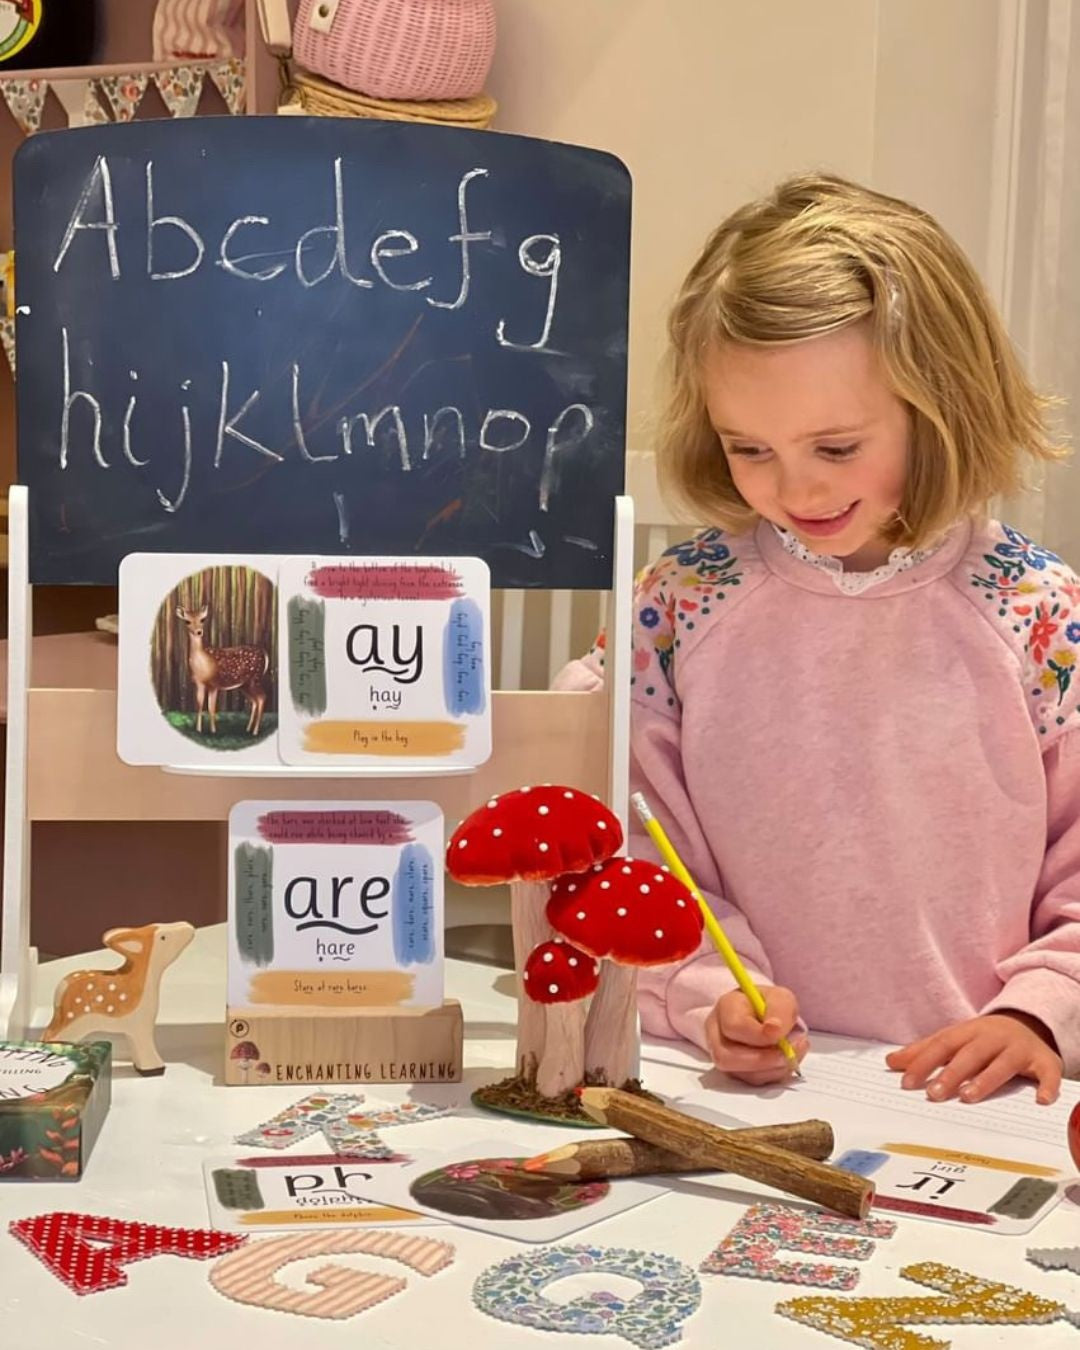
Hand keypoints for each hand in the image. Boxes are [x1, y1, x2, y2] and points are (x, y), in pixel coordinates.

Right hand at [704, 985, 809, 1084]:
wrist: (768, 1019)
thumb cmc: (770, 1006)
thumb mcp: (781, 998)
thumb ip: (780, 1009)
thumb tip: (775, 1029)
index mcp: (726, 1007)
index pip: (733, 1026)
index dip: (758, 1034)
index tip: (779, 1032)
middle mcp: (717, 1033)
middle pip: (726, 1056)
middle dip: (762, 1060)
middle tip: (787, 1053)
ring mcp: (723, 1055)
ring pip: (740, 1074)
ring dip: (771, 1070)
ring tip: (790, 1055)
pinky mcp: (736, 1072)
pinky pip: (752, 1082)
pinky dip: (773, 1075)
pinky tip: (784, 1062)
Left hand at [885, 1012, 1062, 1104]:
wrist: (1029, 1024)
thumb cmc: (984, 1038)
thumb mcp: (955, 1039)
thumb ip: (924, 1051)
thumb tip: (891, 1062)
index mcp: (968, 1032)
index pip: (942, 1045)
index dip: (923, 1062)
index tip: (906, 1082)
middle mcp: (993, 1038)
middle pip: (970, 1055)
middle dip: (950, 1073)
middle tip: (933, 1094)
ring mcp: (1019, 1049)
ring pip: (1002, 1064)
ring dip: (986, 1080)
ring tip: (968, 1096)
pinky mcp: (1045, 1061)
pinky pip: (1048, 1074)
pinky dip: (1046, 1087)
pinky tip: (1041, 1100)